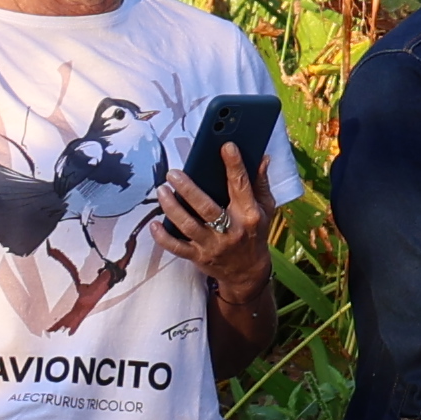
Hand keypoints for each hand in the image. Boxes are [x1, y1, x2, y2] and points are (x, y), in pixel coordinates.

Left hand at [158, 144, 278, 309]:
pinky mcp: (198, 257)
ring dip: (172, 208)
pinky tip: (154, 223)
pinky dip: (163, 237)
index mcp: (249, 215)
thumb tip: (262, 158)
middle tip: (174, 173)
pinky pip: (177, 248)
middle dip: (189, 189)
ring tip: (161, 190)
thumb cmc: (254, 234)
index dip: (234, 166)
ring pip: (188, 226)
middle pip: (207, 208)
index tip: (226, 146)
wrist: (248, 273)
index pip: (241, 187)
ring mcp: (213, 245)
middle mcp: (231, 231)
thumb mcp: (266, 209)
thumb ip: (261, 184)